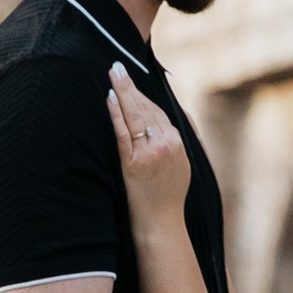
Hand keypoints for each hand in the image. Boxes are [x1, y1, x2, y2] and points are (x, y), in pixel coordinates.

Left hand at [107, 63, 190, 221]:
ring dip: (123, 92)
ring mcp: (150, 153)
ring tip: (113, 74)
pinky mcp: (133, 163)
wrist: (161, 225)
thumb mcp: (183, 165)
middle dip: (132, 87)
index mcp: (180, 142)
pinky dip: (115, 113)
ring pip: (135, 115)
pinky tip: (108, 99)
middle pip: (147, 108)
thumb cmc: (169, 196)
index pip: (160, 111)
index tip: (133, 79)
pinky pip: (123, 132)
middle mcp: (167, 144)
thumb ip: (178, 141)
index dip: (144, 94)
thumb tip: (171, 119)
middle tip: (118, 66)